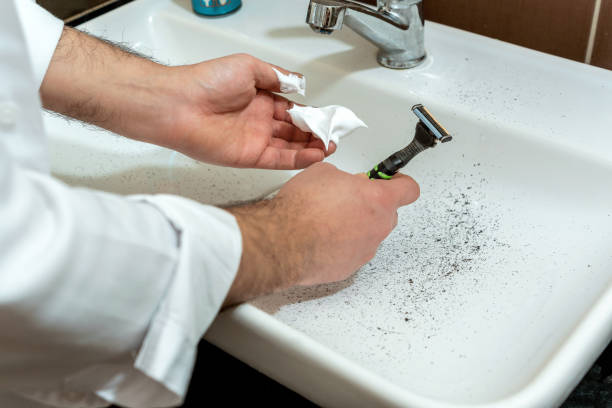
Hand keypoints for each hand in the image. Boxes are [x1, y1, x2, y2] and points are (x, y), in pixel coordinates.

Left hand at [164, 54, 334, 168]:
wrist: (180, 105)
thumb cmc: (207, 82)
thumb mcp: (249, 67)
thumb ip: (276, 77)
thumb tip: (298, 84)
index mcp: (259, 98)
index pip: (293, 110)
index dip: (312, 115)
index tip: (328, 118)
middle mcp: (258, 120)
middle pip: (294, 130)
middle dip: (316, 133)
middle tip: (333, 134)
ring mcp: (255, 140)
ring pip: (290, 147)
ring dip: (311, 148)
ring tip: (330, 146)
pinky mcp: (249, 157)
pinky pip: (279, 160)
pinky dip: (298, 159)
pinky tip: (315, 155)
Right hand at [224, 163, 419, 305]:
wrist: (284, 242)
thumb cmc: (302, 209)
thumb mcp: (324, 172)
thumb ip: (344, 177)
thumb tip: (343, 181)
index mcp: (378, 199)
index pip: (408, 189)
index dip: (400, 182)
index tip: (391, 180)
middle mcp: (378, 227)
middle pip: (388, 213)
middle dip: (372, 205)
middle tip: (349, 198)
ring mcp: (366, 250)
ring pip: (369, 233)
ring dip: (356, 226)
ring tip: (328, 220)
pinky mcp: (350, 267)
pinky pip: (353, 251)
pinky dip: (342, 245)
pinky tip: (322, 238)